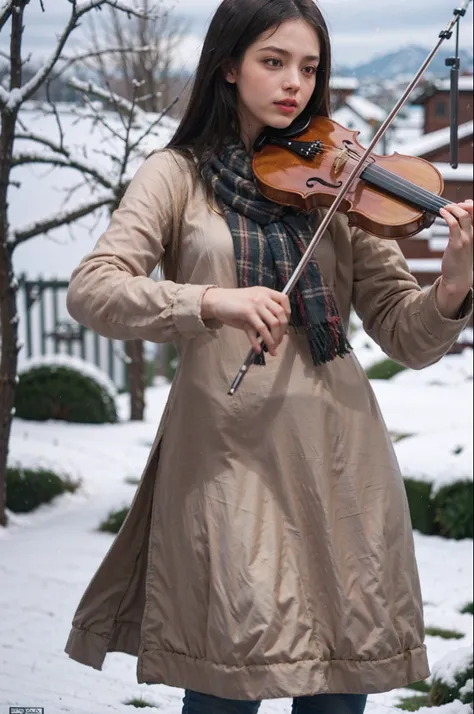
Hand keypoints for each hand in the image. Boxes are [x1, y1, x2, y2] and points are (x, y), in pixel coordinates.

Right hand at [201, 286, 290, 355]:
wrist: (216, 300)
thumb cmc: (233, 303)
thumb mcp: (251, 302)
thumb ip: (263, 312)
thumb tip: (276, 330)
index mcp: (265, 292)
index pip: (284, 301)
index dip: (287, 315)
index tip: (284, 326)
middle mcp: (262, 296)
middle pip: (281, 315)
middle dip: (282, 332)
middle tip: (278, 342)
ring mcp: (256, 304)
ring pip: (273, 324)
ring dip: (274, 339)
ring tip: (271, 348)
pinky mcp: (247, 312)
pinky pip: (260, 329)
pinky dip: (261, 342)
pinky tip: (259, 349)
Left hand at [436, 200, 472, 317]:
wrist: (458, 278)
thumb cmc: (459, 261)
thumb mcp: (465, 245)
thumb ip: (464, 233)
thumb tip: (457, 220)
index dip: (471, 205)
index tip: (462, 203)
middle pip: (473, 212)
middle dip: (463, 205)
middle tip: (452, 205)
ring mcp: (467, 239)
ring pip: (464, 216)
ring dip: (454, 208)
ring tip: (445, 208)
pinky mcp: (457, 243)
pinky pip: (454, 225)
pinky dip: (447, 216)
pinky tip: (441, 213)